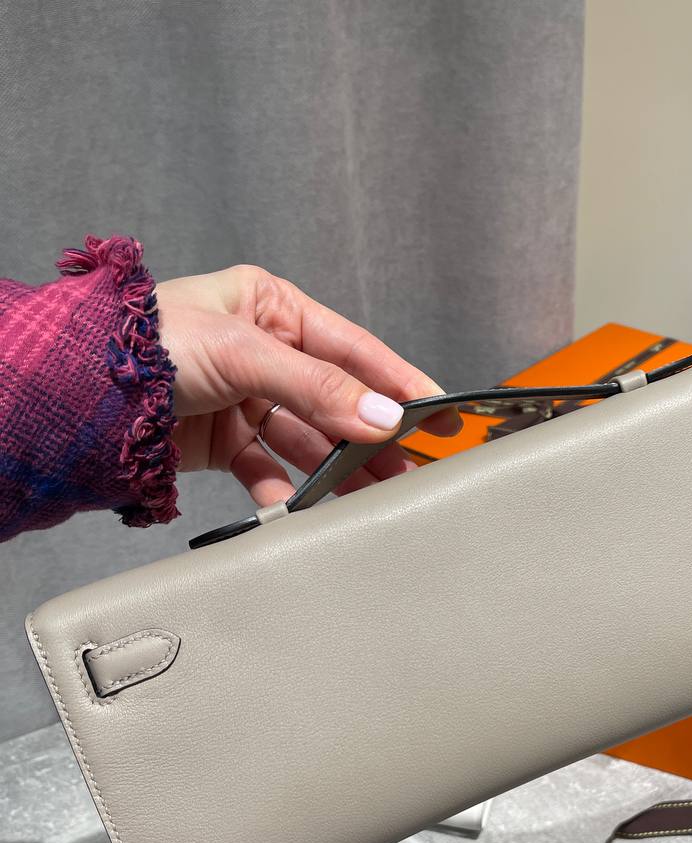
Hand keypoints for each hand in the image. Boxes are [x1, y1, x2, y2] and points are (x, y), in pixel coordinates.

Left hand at [156, 264, 459, 505]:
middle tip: (412, 468)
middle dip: (372, 438)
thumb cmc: (147, 344)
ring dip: (337, 471)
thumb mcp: (244, 353)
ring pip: (307, 441)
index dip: (398, 381)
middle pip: (335, 401)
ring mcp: (244, 398)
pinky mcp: (223, 441)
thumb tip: (383, 417)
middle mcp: (262, 351)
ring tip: (371, 498)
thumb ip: (318, 388)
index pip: (352, 349)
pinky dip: (285, 492)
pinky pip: (268, 470)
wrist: (76, 394)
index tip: (440, 411)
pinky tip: (302, 509)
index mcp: (270, 307)